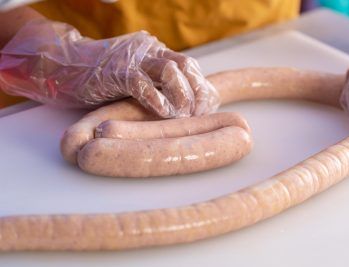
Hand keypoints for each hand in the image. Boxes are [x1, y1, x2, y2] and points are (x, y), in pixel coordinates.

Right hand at [0, 19, 219, 117]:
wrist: (65, 66)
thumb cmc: (102, 79)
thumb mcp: (136, 79)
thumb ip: (156, 86)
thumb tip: (182, 109)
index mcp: (155, 52)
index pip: (189, 66)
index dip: (200, 88)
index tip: (204, 110)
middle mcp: (149, 50)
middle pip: (186, 66)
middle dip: (196, 92)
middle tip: (196, 115)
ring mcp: (134, 58)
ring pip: (171, 70)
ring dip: (181, 96)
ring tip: (181, 116)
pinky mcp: (117, 71)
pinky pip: (143, 84)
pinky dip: (156, 100)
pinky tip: (162, 113)